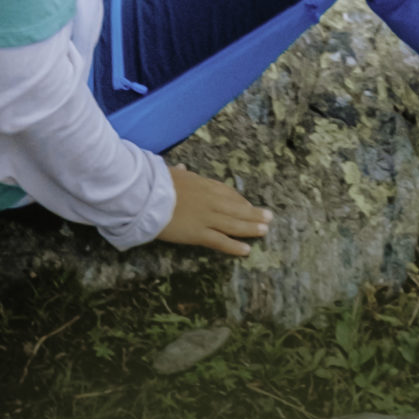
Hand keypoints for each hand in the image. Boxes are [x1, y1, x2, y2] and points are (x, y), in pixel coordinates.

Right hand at [158, 169, 273, 256]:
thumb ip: (180, 173)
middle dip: (254, 214)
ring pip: (234, 224)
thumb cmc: (157, 183)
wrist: (149, 196)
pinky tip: (246, 250)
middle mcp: (211, 201)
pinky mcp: (199, 234)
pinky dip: (234, 246)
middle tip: (269, 217)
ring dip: (251, 228)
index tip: (249, 206)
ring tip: (265, 230)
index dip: (241, 201)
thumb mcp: (172, 173)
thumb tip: (181, 167)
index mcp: (205, 185)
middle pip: (237, 208)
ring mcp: (207, 218)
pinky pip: (220, 241)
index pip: (229, 193)